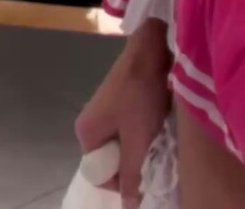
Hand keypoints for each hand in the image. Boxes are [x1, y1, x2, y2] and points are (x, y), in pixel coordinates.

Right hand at [73, 26, 171, 208]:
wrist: (150, 50)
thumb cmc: (141, 96)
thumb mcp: (139, 140)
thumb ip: (132, 174)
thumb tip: (128, 206)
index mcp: (86, 133)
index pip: (100, 174)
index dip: (124, 181)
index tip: (146, 173)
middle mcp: (89, 123)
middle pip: (111, 158)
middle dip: (134, 162)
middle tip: (155, 154)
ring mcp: (103, 111)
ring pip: (122, 143)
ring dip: (141, 146)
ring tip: (158, 138)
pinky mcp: (118, 102)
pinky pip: (128, 129)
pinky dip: (143, 132)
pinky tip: (157, 124)